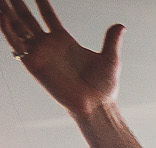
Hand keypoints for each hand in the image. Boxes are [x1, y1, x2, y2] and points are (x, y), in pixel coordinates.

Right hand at [1, 1, 121, 117]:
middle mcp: (48, 45)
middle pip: (27, 18)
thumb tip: (121, 26)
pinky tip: (2, 15)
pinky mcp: (32, 63)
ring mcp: (39, 53)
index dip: (41, 2)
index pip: (47, 16)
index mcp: (64, 41)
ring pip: (17, 27)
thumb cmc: (103, 87)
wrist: (97, 105)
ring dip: (7, 12)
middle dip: (18, 4)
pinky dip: (7, 29)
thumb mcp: (110, 59)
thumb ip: (111, 40)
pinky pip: (16, 44)